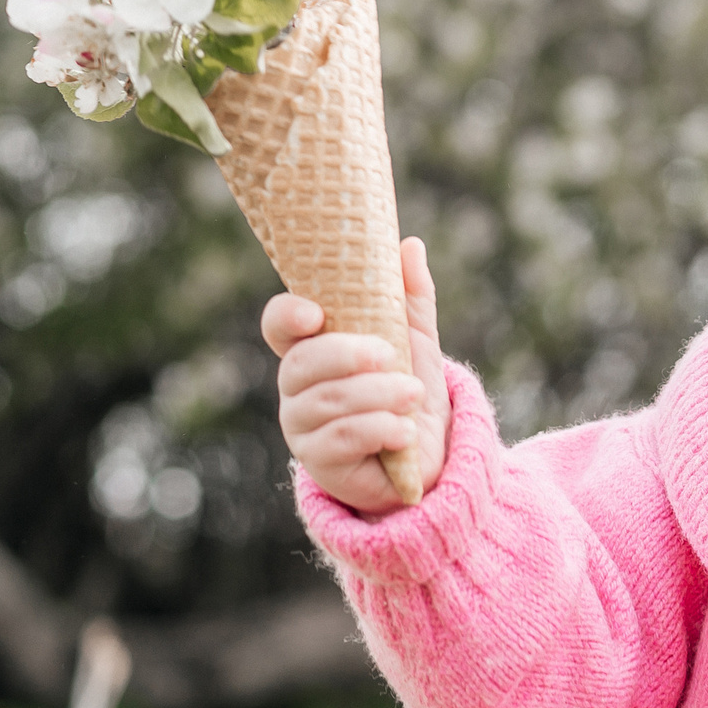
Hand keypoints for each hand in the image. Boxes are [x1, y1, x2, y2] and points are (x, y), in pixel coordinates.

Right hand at [264, 236, 449, 515]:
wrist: (428, 453)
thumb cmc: (409, 388)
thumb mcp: (415, 338)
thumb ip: (409, 295)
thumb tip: (409, 245)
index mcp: (313, 346)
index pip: (279, 325)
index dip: (287, 316)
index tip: (316, 314)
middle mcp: (297, 386)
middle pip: (300, 364)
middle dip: (346, 356)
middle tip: (389, 354)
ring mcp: (303, 426)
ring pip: (326, 401)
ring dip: (377, 394)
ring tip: (414, 395)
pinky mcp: (320, 462)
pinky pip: (340, 439)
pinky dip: (379, 429)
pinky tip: (404, 431)